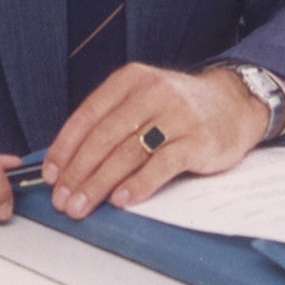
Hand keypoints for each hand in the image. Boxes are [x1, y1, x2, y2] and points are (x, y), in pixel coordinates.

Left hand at [40, 63, 267, 219]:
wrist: (233, 104)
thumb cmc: (179, 108)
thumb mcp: (144, 99)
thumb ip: (112, 121)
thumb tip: (70, 160)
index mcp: (131, 80)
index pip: (88, 115)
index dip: (65, 147)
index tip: (51, 174)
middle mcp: (152, 92)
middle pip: (104, 137)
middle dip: (78, 173)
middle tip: (62, 199)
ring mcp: (176, 115)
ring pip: (127, 153)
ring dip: (99, 184)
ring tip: (82, 205)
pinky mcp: (197, 140)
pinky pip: (161, 165)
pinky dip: (138, 184)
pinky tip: (121, 200)